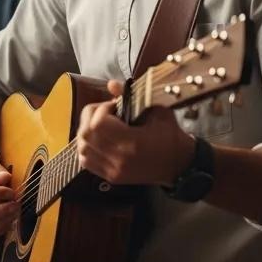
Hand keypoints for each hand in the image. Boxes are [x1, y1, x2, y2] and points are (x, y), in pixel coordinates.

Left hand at [76, 80, 194, 185]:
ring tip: (100, 125)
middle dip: (90, 117)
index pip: (98, 124)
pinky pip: (85, 161)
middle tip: (104, 112)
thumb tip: (112, 84)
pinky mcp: (111, 177)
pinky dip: (86, 148)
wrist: (179, 165)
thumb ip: (133, 97)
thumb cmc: (169, 136)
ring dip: (86, 132)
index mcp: (133, 143)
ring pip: (82, 148)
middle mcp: (120, 159)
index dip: (102, 109)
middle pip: (86, 134)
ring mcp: (114, 170)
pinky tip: (97, 140)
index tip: (114, 106)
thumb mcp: (157, 111)